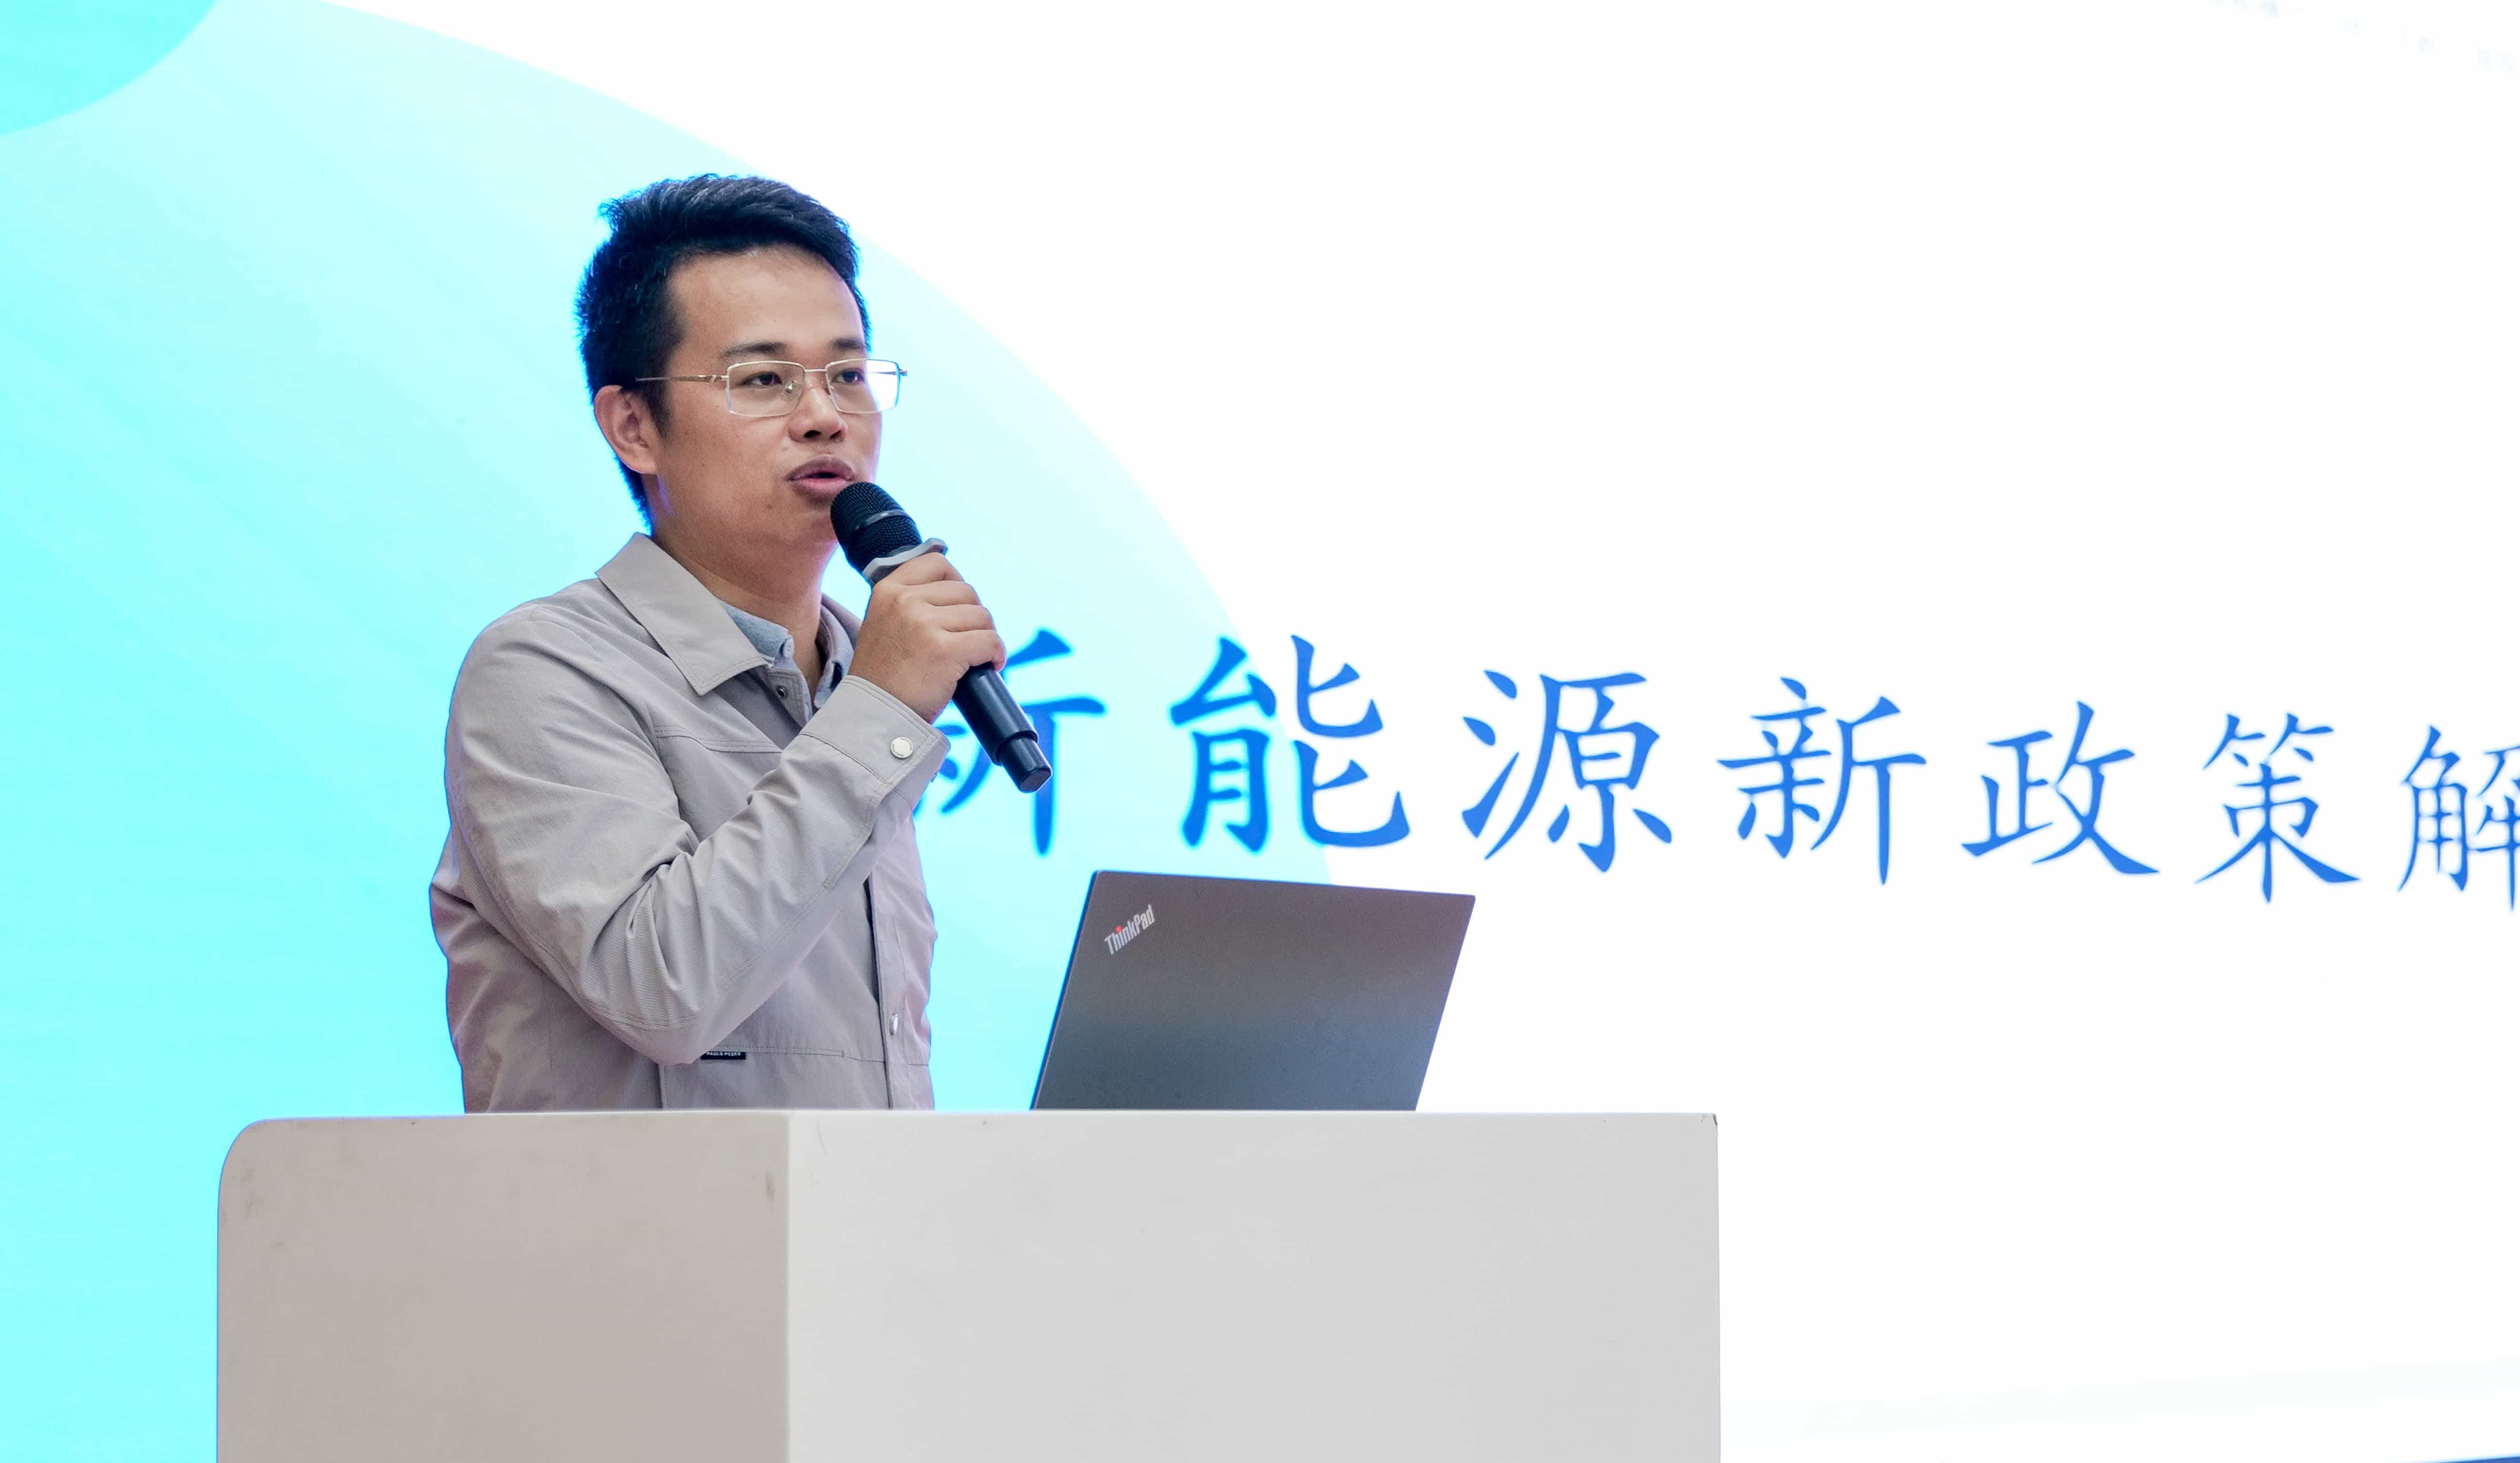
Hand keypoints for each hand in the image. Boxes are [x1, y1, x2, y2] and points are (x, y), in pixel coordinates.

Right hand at [848, 552, 1005, 722]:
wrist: (874, 716)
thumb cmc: (885, 677)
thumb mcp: (885, 624)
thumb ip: (911, 603)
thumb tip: (959, 594)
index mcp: (888, 590)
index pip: (938, 564)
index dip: (957, 584)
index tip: (958, 608)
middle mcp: (904, 601)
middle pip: (966, 591)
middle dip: (974, 617)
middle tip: (968, 641)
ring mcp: (923, 624)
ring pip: (981, 616)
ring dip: (985, 637)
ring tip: (974, 657)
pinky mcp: (944, 650)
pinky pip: (989, 641)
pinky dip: (996, 654)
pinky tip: (989, 666)